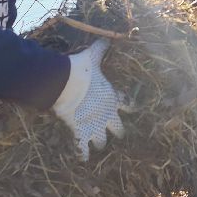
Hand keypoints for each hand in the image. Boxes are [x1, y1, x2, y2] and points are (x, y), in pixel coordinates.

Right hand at [51, 39, 128, 160]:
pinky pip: (83, 149)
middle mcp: (107, 115)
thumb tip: (107, 37)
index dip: (129, 106)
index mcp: (113, 98)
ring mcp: (94, 126)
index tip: (131, 108)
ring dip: (100, 142)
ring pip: (102, 141)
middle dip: (116, 130)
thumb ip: (101, 50)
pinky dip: (83, 155)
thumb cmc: (81, 71)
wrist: (65, 83)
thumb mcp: (93, 58)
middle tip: (115, 132)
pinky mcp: (81, 132)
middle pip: (118, 129)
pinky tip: (84, 159)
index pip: (128, 104)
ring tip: (98, 145)